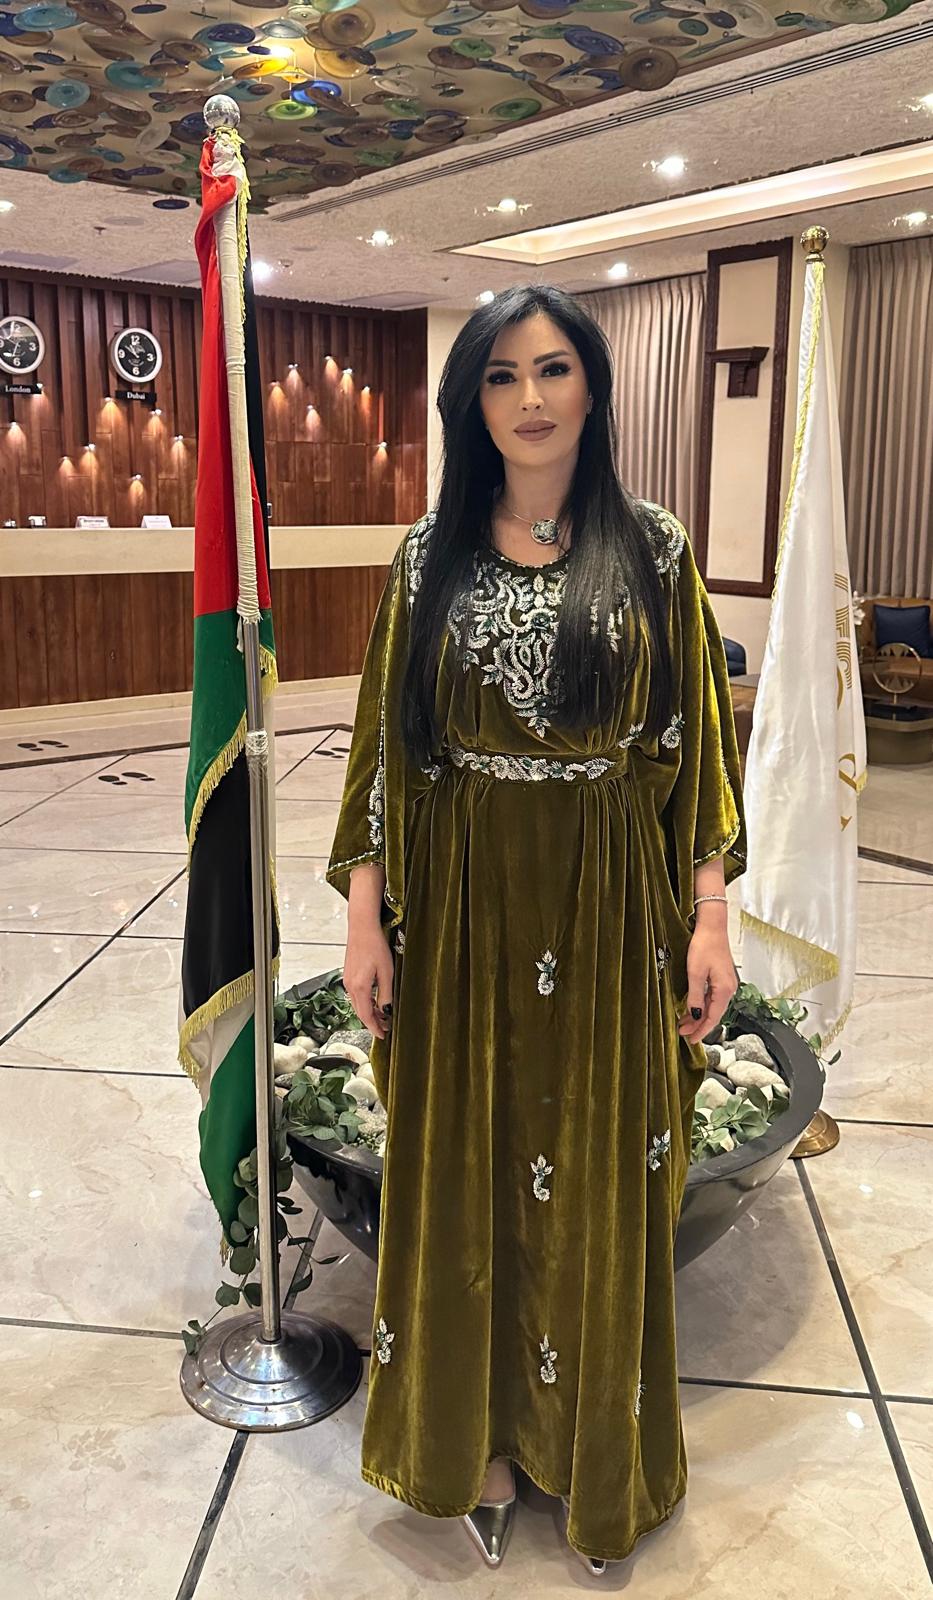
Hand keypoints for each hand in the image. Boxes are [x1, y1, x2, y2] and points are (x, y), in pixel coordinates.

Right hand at [343, 921, 394, 1040]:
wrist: (362, 927)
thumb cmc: (374, 945)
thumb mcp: (386, 972)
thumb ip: (386, 993)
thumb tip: (387, 1010)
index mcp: (359, 987)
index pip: (366, 1016)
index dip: (375, 1028)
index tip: (383, 1036)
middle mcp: (350, 986)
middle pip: (360, 1012)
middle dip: (373, 1022)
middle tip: (386, 1028)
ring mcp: (347, 980)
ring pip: (357, 1004)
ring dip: (369, 1012)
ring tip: (383, 1016)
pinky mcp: (348, 975)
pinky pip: (356, 995)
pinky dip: (365, 1002)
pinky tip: (375, 1000)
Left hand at [677, 921, 737, 1044]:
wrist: (712, 926)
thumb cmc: (704, 945)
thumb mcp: (695, 973)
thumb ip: (695, 996)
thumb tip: (695, 1014)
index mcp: (724, 990)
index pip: (713, 1017)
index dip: (701, 1030)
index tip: (691, 1040)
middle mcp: (729, 989)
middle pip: (714, 1013)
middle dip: (698, 1025)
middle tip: (683, 1033)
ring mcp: (726, 983)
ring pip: (712, 1006)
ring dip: (699, 1015)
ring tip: (684, 1023)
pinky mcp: (721, 977)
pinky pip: (712, 997)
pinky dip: (702, 1005)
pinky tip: (692, 1008)